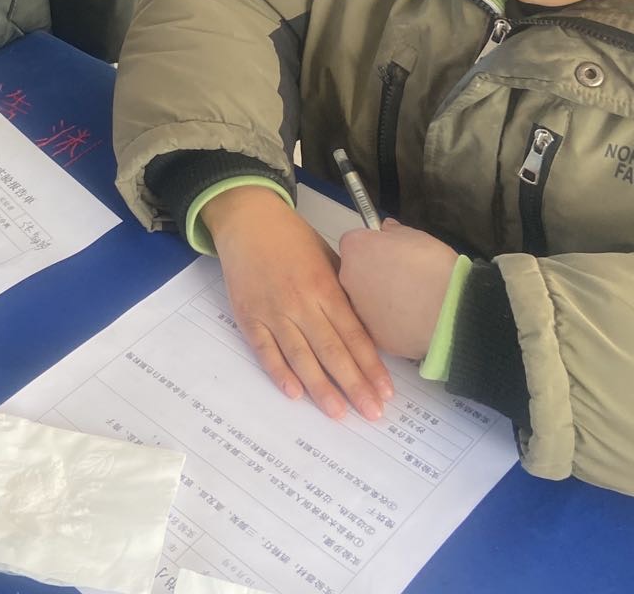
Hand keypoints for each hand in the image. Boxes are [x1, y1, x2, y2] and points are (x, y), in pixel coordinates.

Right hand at [203, 186, 394, 420]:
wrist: (248, 220)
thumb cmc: (292, 237)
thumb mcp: (327, 256)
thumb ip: (343, 290)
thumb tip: (366, 325)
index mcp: (324, 285)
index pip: (353, 333)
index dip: (371, 365)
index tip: (386, 391)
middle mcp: (300, 301)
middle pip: (332, 350)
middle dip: (354, 384)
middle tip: (372, 413)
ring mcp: (272, 310)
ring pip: (300, 356)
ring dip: (320, 387)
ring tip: (339, 413)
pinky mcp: (248, 315)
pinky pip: (265, 350)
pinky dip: (279, 372)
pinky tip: (294, 393)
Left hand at [337, 218, 458, 358]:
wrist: (450, 311)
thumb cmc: (432, 265)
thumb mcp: (416, 236)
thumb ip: (394, 231)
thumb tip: (386, 229)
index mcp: (355, 249)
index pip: (354, 243)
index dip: (372, 246)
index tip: (389, 253)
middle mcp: (347, 278)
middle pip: (354, 272)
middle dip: (372, 273)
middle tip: (401, 277)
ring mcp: (357, 309)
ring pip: (364, 300)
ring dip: (379, 299)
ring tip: (410, 302)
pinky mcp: (372, 335)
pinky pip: (378, 324)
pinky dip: (390, 323)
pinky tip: (412, 321)